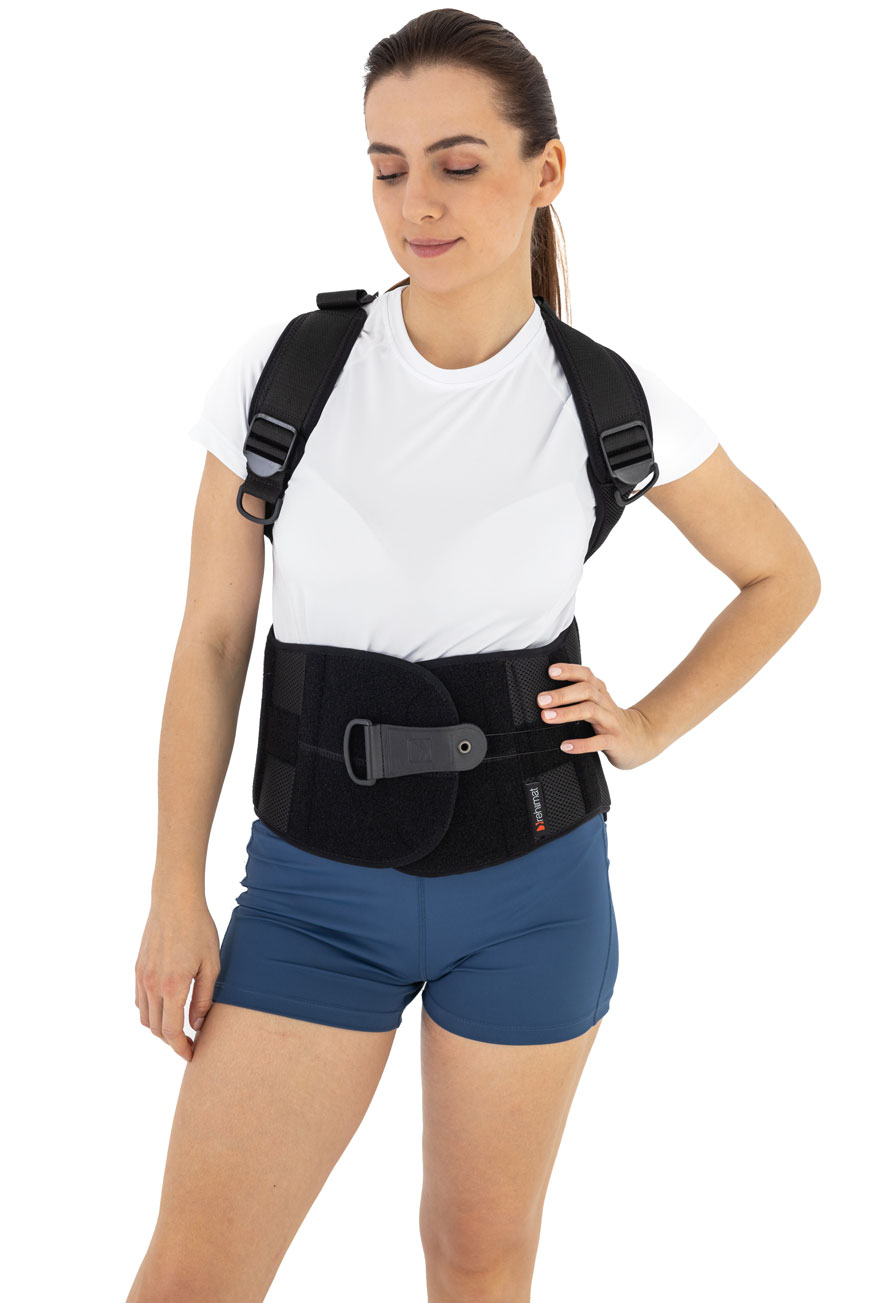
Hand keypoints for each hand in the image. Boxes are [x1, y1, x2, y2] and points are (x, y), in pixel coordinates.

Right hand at [134, 894, 220, 1060]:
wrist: (175, 901)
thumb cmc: (199, 929)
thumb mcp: (211, 965)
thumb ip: (204, 998)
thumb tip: (196, 1025)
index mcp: (173, 986)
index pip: (171, 1032)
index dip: (181, 1049)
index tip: (192, 1055)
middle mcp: (152, 985)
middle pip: (155, 1029)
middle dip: (172, 1042)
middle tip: (189, 1043)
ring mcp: (141, 977)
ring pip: (144, 1017)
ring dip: (159, 1029)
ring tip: (178, 1027)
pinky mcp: (137, 969)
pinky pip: (139, 1000)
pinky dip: (150, 1012)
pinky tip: (165, 1008)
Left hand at [538, 661, 658, 770]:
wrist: (640, 739)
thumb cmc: (608, 719)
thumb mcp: (596, 703)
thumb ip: (576, 695)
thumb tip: (543, 694)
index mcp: (599, 691)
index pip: (586, 675)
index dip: (569, 670)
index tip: (550, 671)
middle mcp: (605, 703)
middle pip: (586, 691)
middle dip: (562, 694)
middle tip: (541, 700)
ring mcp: (611, 721)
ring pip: (590, 711)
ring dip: (567, 713)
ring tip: (547, 717)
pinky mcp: (614, 741)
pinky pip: (598, 742)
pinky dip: (581, 744)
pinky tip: (565, 746)